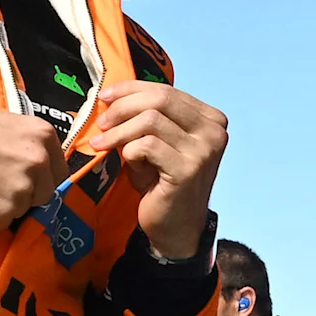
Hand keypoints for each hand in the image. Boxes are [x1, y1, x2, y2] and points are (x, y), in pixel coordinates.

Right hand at [0, 106, 62, 230]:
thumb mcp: (1, 122)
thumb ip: (25, 143)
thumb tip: (37, 162)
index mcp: (42, 135)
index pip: (57, 169)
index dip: (40, 176)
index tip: (23, 176)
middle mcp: (40, 162)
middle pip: (46, 192)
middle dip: (26, 192)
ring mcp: (23, 189)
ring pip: (24, 208)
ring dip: (6, 204)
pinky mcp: (4, 213)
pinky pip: (3, 221)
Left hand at [79, 83, 227, 260]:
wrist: (175, 226)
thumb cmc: (162, 182)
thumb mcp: (157, 142)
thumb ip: (146, 117)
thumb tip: (110, 95)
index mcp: (210, 119)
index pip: (166, 90)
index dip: (131, 89)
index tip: (105, 97)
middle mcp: (214, 131)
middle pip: (160, 100)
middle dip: (123, 107)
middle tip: (101, 123)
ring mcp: (204, 151)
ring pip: (150, 120)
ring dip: (120, 132)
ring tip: (103, 143)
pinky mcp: (188, 170)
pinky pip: (147, 145)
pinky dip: (129, 150)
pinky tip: (126, 162)